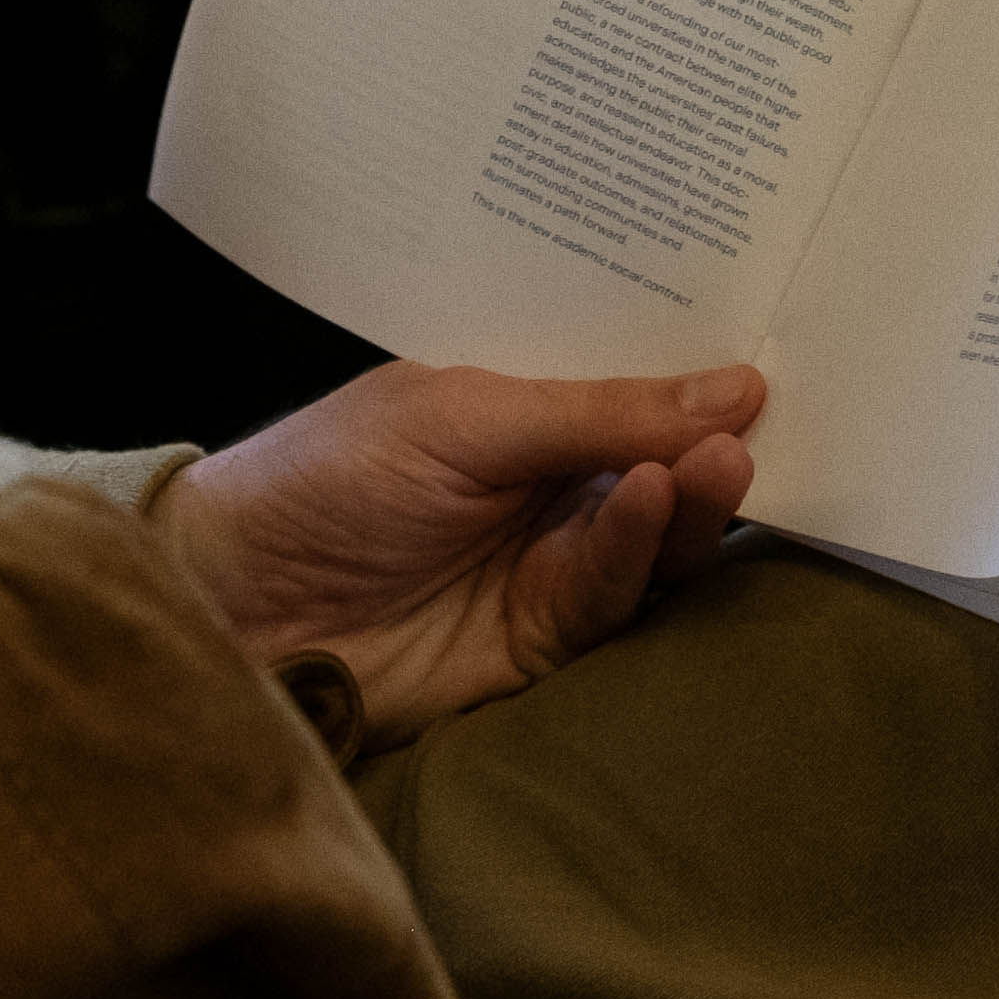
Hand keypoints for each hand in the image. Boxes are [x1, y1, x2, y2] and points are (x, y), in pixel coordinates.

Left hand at [150, 361, 760, 747]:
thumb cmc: (321, 479)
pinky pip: (610, 595)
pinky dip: (635, 549)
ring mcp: (547, 565)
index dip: (700, 377)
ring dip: (692, 500)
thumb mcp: (463, 416)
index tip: (771, 356)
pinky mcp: (540, 642)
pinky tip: (649, 502)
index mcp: (525, 413)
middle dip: (712, 443)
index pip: (637, 389)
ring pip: (655, 536)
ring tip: (720, 463)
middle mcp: (548, 486)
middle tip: (758, 422)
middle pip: (664, 466)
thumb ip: (597, 411)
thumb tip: (733, 388)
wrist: (228, 602)